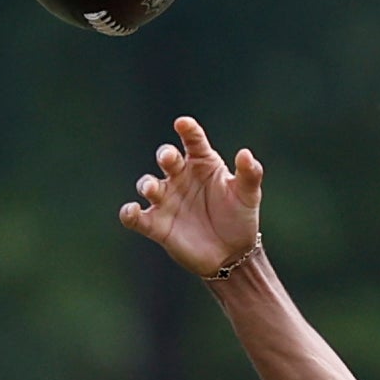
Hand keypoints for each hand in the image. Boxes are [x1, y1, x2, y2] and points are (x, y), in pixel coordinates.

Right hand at [118, 116, 261, 275]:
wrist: (232, 255)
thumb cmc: (239, 218)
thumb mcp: (248, 195)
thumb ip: (249, 174)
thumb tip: (245, 154)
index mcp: (202, 163)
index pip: (193, 141)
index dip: (188, 130)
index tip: (183, 124)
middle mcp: (181, 177)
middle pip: (167, 159)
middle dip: (165, 156)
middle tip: (168, 159)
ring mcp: (167, 200)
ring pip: (148, 185)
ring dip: (147, 184)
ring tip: (152, 189)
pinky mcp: (157, 225)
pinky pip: (136, 218)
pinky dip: (129, 214)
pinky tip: (131, 212)